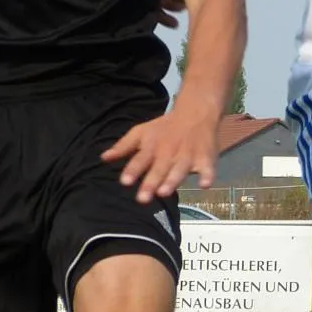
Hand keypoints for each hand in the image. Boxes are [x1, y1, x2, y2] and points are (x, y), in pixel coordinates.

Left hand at [102, 98, 219, 203]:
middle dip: (151, 183)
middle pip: (159, 168)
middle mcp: (169, 152)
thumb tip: (104, 158)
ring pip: (179, 169)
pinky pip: (207, 168)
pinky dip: (207, 175)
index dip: (133, 170)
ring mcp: (188, 155)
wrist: (195, 112)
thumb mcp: (141, 132)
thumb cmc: (165, 127)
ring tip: (164, 192)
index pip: (140, 159)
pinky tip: (205, 185)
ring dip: (173, 180)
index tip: (125, 182)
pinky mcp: (205, 158)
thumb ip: (124, 146)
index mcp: (152, 146)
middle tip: (143, 199)